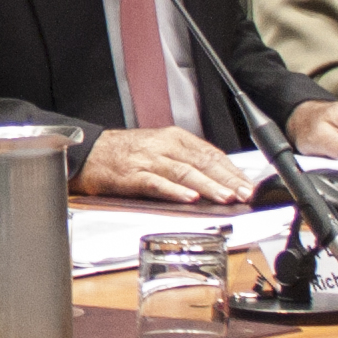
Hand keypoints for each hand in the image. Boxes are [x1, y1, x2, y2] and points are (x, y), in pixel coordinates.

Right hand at [74, 125, 251, 202]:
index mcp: (175, 139)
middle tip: (245, 193)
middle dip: (227, 180)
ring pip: (184, 172)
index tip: (248, 185)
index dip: (232, 170)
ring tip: (225, 197)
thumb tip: (218, 180)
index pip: (211, 154)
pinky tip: (189, 198)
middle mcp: (164, 146)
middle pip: (202, 162)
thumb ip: (188, 162)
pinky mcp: (131, 176)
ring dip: (207, 186)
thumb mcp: (161, 150)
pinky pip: (156, 183)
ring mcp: (148, 160)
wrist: (88, 152)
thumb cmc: (127, 154)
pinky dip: (174, 191)